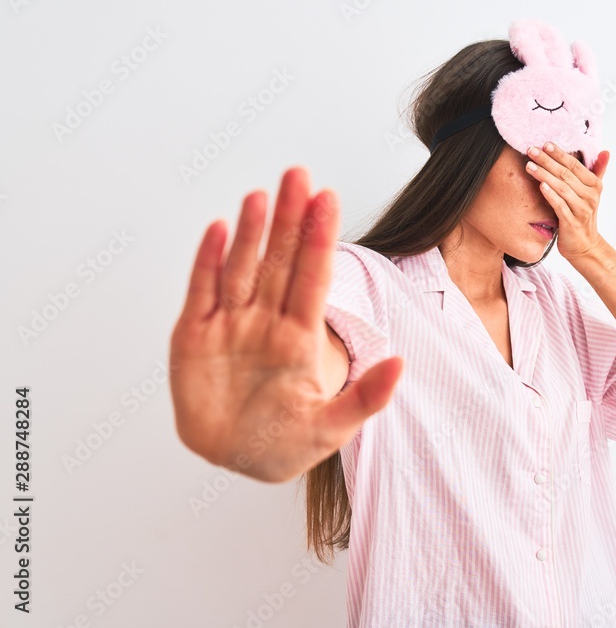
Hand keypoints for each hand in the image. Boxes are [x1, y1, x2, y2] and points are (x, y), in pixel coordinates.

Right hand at [168, 167, 403, 482]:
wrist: (235, 462)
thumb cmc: (286, 444)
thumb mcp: (331, 428)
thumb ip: (365, 397)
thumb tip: (401, 364)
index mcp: (300, 338)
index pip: (313, 278)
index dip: (319, 239)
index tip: (329, 199)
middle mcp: (266, 322)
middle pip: (280, 262)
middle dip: (290, 219)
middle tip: (299, 175)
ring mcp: (229, 326)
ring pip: (242, 269)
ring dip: (250, 233)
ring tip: (261, 195)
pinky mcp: (193, 337)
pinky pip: (201, 292)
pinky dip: (206, 262)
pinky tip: (217, 230)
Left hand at [525, 142, 610, 261]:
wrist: (584, 246)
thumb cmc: (583, 215)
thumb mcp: (592, 192)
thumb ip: (597, 171)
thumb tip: (606, 151)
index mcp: (594, 185)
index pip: (575, 165)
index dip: (560, 154)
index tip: (545, 144)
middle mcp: (590, 196)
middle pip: (566, 174)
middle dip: (547, 161)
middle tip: (530, 150)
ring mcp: (582, 210)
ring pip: (561, 188)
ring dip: (544, 175)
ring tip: (529, 166)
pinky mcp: (572, 223)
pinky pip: (560, 206)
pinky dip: (550, 195)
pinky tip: (540, 186)